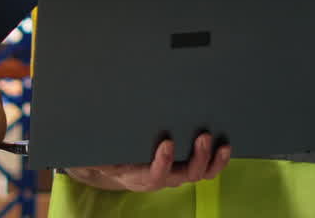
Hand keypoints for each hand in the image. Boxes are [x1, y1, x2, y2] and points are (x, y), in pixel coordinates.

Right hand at [68, 134, 231, 192]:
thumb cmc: (109, 156)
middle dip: (197, 158)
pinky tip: (225, 144)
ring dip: (213, 160)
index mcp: (138, 176)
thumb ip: (99, 152)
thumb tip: (90, 138)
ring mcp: (176, 173)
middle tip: (203, 136)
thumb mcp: (100, 154)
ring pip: (200, 174)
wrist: (115, 166)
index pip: (154, 176)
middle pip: (185, 176)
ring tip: (220, 143)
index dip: (162, 163)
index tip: (167, 142)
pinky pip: (206, 168)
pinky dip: (217, 159)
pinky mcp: (186, 166)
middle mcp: (161, 178)